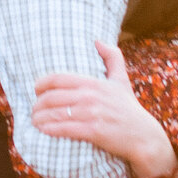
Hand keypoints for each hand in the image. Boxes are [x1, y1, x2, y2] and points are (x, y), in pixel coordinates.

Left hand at [32, 41, 177, 177]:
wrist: (144, 137)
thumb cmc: (129, 109)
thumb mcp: (122, 80)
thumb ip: (113, 57)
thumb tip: (97, 40)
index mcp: (94, 83)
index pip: (58, 78)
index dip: (41, 84)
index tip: (36, 90)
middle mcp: (91, 96)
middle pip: (52, 97)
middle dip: (37, 104)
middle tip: (33, 110)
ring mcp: (92, 114)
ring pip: (55, 114)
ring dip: (39, 118)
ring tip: (35, 121)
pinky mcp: (93, 131)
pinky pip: (64, 129)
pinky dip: (49, 129)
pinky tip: (43, 130)